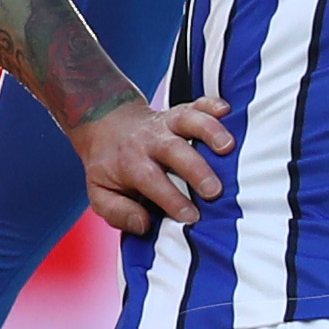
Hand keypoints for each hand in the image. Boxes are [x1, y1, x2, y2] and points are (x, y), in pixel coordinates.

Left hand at [72, 94, 231, 235]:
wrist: (105, 125)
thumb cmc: (109, 167)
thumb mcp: (100, 194)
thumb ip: (118, 212)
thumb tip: (144, 224)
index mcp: (131, 163)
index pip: (152, 181)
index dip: (172, 199)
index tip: (191, 216)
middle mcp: (150, 141)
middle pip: (173, 150)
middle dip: (196, 169)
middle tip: (214, 190)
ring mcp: (166, 124)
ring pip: (187, 121)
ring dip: (209, 131)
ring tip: (228, 146)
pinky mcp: (179, 112)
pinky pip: (196, 105)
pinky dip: (212, 105)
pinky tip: (227, 111)